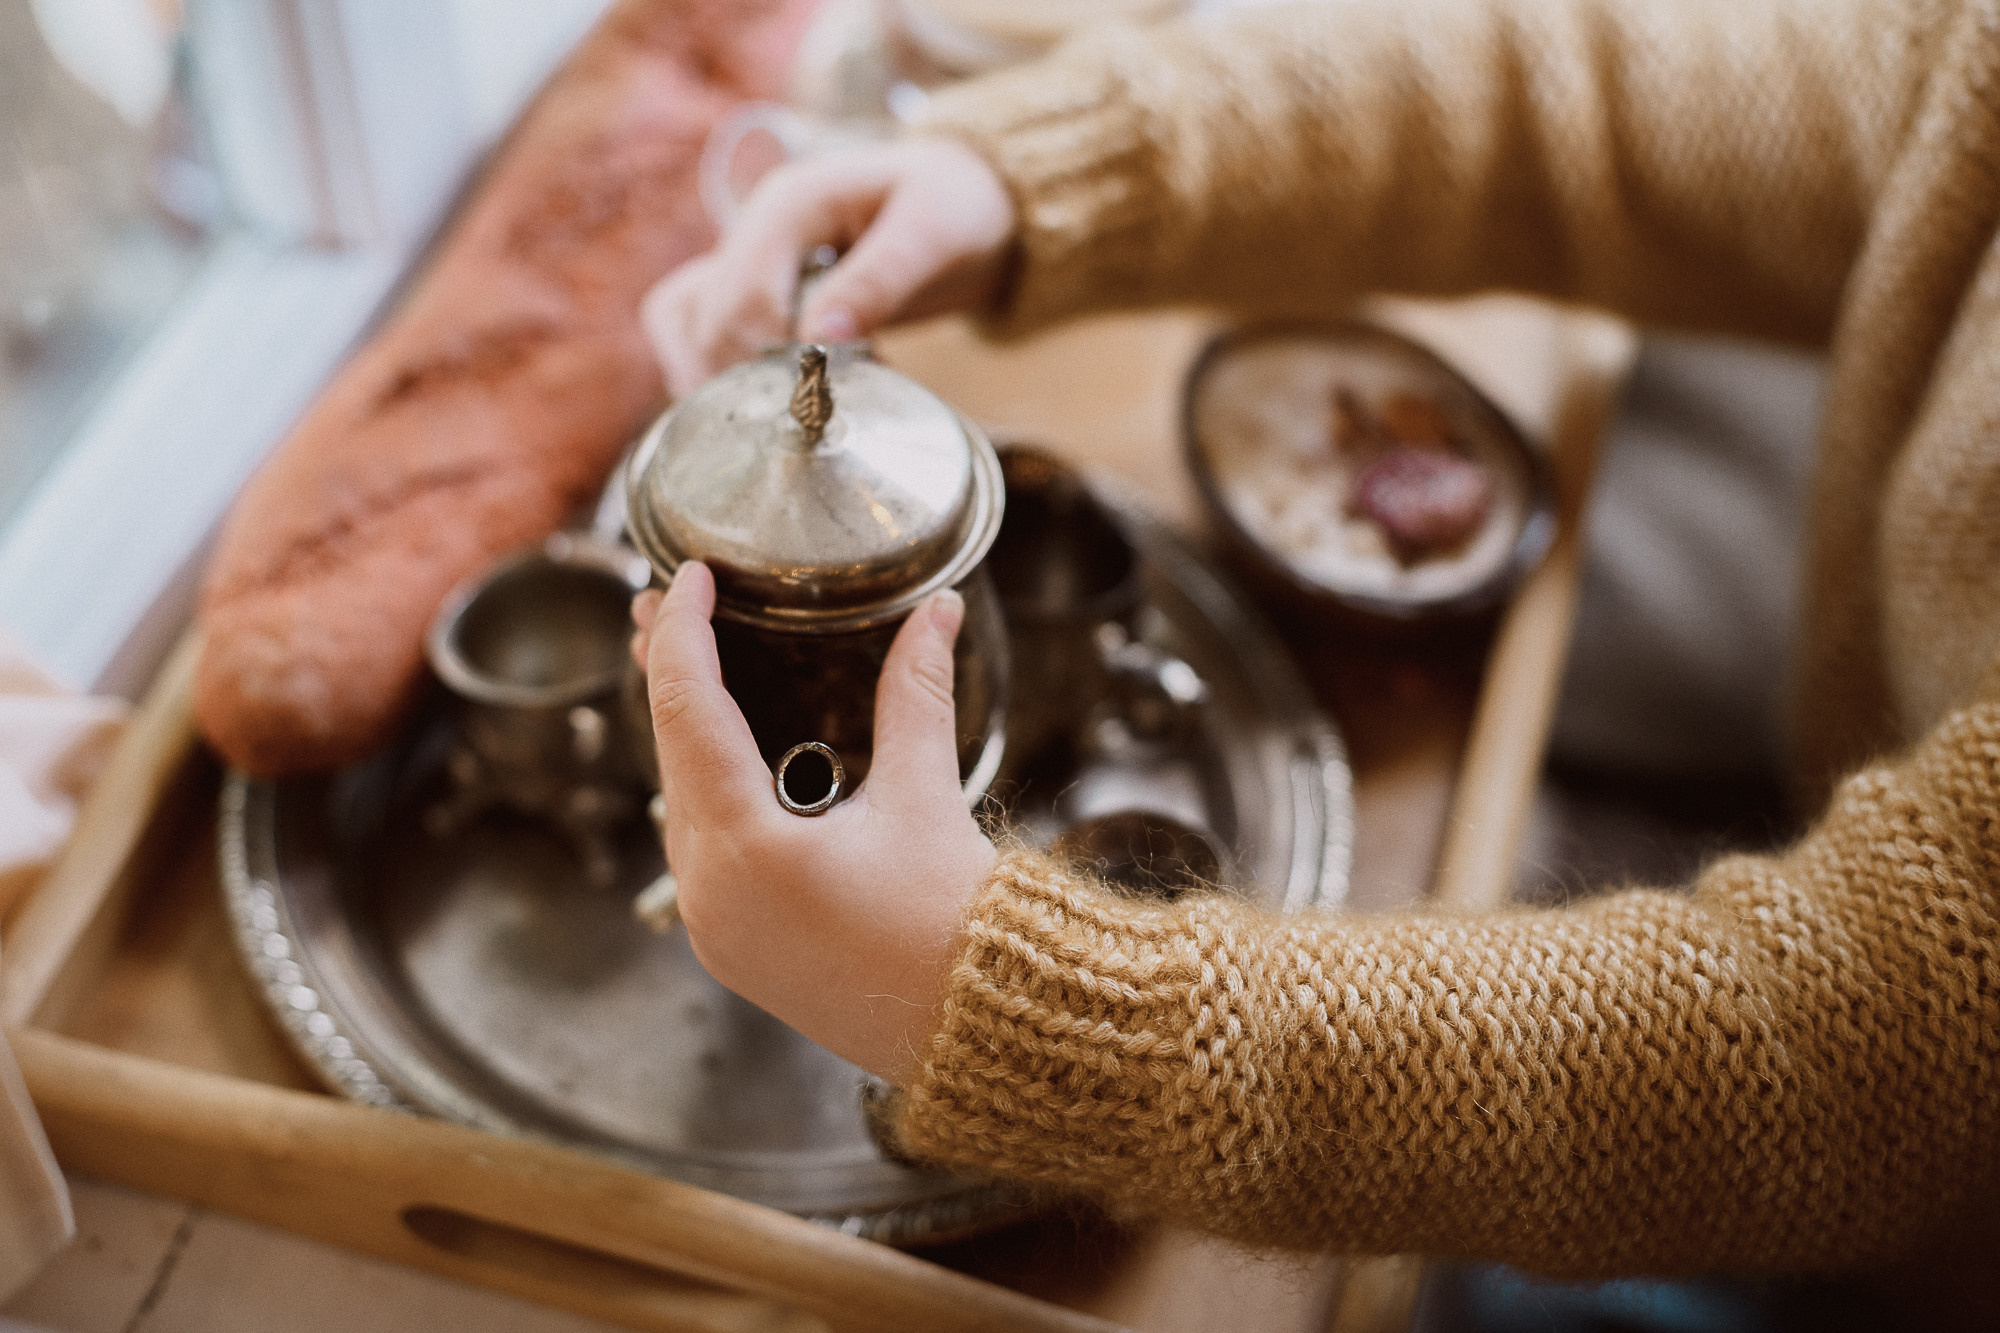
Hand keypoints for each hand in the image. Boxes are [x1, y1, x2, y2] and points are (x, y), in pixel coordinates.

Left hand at [630, 565, 995, 1081]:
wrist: (972, 1028)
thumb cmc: (952, 924)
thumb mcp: (926, 793)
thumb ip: (917, 692)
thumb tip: (938, 612)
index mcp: (745, 846)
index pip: (688, 710)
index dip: (683, 632)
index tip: (690, 578)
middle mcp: (709, 889)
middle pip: (667, 754)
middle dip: (669, 673)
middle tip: (672, 604)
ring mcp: (711, 926)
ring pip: (676, 803)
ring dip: (682, 732)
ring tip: (689, 666)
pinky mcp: (728, 947)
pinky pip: (695, 850)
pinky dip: (703, 790)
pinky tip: (719, 756)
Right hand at [641, 138, 1016, 398]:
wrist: (963, 197)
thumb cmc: (957, 207)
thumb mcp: (934, 237)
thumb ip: (878, 281)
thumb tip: (820, 338)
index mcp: (790, 204)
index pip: (746, 298)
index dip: (776, 360)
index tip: (824, 395)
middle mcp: (751, 228)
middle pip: (709, 322)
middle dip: (753, 379)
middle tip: (811, 412)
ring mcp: (744, 257)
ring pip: (682, 324)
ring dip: (717, 378)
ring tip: (781, 409)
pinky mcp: (749, 287)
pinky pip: (693, 329)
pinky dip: (710, 370)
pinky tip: (764, 398)